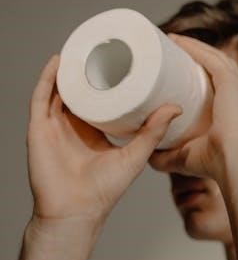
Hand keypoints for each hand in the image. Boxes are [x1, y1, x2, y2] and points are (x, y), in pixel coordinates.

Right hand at [26, 54, 181, 225]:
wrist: (76, 212)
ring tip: (84, 47)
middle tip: (105, 47)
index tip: (124, 61)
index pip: (99, 99)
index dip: (108, 81)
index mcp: (92, 132)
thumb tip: (176, 106)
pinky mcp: (39, 129)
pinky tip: (60, 61)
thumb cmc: (104, 191)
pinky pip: (40, 98)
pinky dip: (48, 78)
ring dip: (68, 69)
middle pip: (78, 91)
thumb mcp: (135, 155)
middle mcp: (72, 126)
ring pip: (58, 89)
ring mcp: (54, 126)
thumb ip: (153, 132)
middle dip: (88, 70)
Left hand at [148, 34, 237, 182]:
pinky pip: (210, 58)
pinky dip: (194, 48)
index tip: (176, 69)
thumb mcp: (184, 158)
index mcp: (234, 109)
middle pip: (215, 65)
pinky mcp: (231, 82)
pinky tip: (178, 41)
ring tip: (170, 41)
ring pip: (212, 57)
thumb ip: (165, 158)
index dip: (198, 73)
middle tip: (169, 50)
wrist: (234, 162)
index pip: (217, 84)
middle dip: (194, 54)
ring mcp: (237, 86)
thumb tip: (146, 156)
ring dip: (191, 46)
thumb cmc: (215, 164)